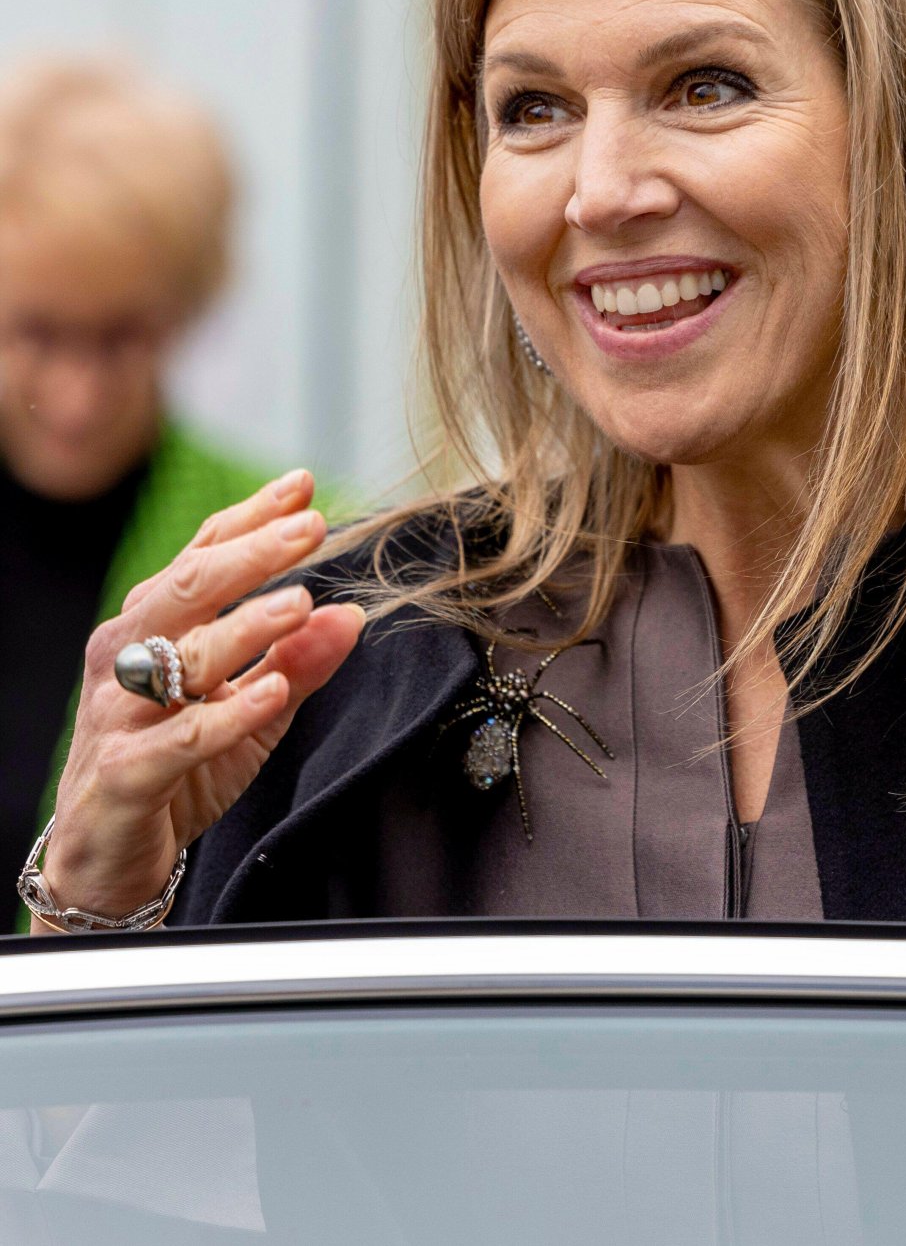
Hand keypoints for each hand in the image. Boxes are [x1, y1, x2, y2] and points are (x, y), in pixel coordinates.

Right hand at [35, 470, 364, 929]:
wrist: (108, 861)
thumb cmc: (180, 770)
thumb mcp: (254, 710)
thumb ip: (299, 662)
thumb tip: (354, 614)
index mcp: (153, 626)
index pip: (203, 555)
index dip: (253, 518)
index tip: (304, 486)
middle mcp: (127, 656)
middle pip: (187, 587)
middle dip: (252, 553)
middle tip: (312, 526)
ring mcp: (119, 714)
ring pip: (181, 657)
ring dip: (244, 627)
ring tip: (301, 603)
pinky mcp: (124, 774)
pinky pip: (177, 738)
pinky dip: (225, 715)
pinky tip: (270, 693)